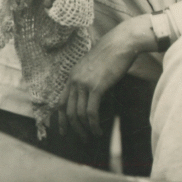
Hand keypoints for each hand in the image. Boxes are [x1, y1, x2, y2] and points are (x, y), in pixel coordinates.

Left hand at [59, 16, 156, 138]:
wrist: (121, 43)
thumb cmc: (112, 53)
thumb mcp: (94, 67)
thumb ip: (90, 81)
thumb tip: (94, 97)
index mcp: (72, 76)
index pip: (60, 102)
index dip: (60, 118)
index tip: (63, 130)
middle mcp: (75, 80)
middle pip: (68, 111)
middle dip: (73, 128)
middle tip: (80, 138)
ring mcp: (84, 84)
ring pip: (79, 114)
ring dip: (84, 129)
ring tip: (91, 136)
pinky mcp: (96, 88)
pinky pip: (91, 112)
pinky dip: (94, 124)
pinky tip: (98, 131)